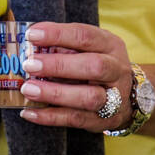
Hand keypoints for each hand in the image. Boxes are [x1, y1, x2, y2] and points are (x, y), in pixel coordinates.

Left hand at [17, 21, 133, 130]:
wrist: (127, 97)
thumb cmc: (97, 67)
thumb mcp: (89, 48)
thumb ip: (65, 46)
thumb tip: (31, 45)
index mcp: (111, 46)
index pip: (86, 36)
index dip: (58, 34)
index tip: (31, 35)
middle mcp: (116, 70)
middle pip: (95, 66)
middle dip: (59, 65)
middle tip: (30, 65)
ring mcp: (115, 97)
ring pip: (89, 97)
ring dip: (55, 93)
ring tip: (28, 89)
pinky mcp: (104, 120)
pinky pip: (77, 119)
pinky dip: (51, 117)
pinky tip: (29, 112)